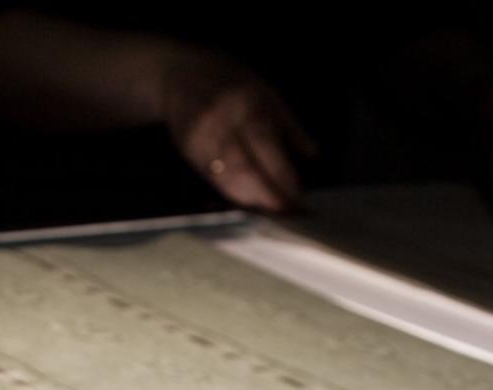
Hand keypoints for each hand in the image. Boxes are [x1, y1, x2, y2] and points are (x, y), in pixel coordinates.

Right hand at [158, 51, 315, 212]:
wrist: (179, 74)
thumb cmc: (231, 82)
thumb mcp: (267, 92)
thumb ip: (290, 125)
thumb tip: (313, 155)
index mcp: (247, 106)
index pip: (268, 149)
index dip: (283, 179)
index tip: (299, 199)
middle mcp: (222, 123)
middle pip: (246, 170)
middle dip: (268, 197)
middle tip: (287, 213)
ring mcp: (202, 139)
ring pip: (227, 180)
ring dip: (252, 200)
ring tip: (271, 211)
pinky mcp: (189, 152)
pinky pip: (214, 179)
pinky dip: (234, 193)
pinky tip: (249, 201)